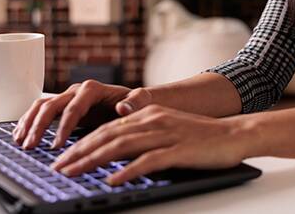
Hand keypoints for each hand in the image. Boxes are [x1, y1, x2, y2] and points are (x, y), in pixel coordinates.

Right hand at [13, 79, 152, 149]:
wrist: (132, 100)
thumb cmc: (136, 102)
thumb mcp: (142, 101)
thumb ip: (136, 102)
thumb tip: (123, 107)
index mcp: (93, 89)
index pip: (73, 108)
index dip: (64, 127)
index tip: (57, 145)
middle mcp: (77, 91)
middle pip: (51, 105)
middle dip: (39, 126)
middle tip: (31, 146)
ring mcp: (67, 97)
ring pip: (41, 106)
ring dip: (28, 123)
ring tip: (20, 142)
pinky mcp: (62, 105)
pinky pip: (40, 110)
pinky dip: (28, 121)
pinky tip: (19, 135)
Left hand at [51, 105, 249, 184]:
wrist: (236, 134)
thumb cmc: (204, 136)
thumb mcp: (169, 126)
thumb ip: (143, 127)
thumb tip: (118, 128)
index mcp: (149, 113)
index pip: (107, 127)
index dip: (82, 142)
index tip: (63, 157)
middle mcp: (154, 120)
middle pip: (108, 135)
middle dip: (79, 152)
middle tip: (57, 167)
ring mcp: (166, 134)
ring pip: (120, 145)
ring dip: (93, 160)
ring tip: (73, 173)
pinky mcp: (178, 150)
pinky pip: (147, 161)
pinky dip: (127, 171)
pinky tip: (112, 180)